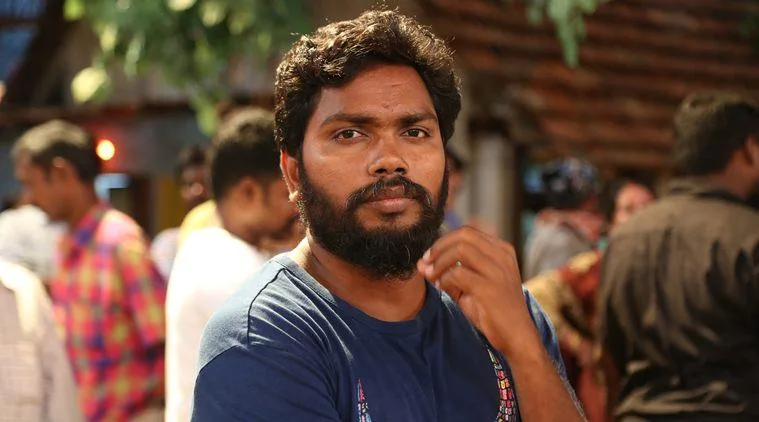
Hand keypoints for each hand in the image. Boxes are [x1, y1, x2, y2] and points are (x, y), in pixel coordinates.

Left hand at [417, 226, 537, 354]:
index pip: (467, 232)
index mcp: (502, 250)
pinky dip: (445, 279)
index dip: (444, 241)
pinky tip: (443, 289)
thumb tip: (420, 264)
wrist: (517, 336)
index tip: (430, 257)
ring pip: (460, 250)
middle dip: (439, 247)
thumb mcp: (471, 286)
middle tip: (427, 264)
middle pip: (463, 235)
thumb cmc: (493, 310)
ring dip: (440, 262)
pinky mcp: (490, 288)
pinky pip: (458, 273)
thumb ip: (448, 272)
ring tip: (433, 277)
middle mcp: (502, 256)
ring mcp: (498, 271)